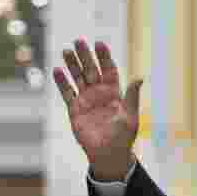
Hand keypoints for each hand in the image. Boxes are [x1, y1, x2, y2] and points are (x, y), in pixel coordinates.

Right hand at [53, 39, 141, 179]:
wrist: (109, 154)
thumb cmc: (123, 136)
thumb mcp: (130, 115)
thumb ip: (132, 96)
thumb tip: (140, 77)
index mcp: (115, 93)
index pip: (109, 70)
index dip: (104, 57)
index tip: (99, 44)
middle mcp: (100, 93)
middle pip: (91, 70)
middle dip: (86, 56)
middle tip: (79, 41)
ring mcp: (86, 100)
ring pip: (78, 78)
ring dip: (72, 65)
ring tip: (66, 51)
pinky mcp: (75, 110)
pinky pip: (67, 93)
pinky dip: (61, 82)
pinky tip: (56, 70)